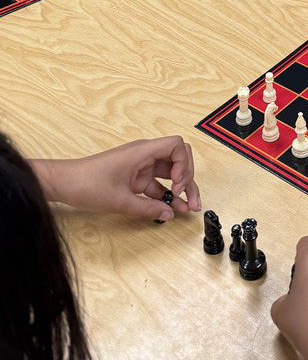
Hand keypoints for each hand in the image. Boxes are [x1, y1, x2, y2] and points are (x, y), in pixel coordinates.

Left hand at [32, 135, 201, 222]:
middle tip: (189, 199)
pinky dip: (165, 196)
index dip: (184, 164)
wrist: (65, 184)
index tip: (177, 184)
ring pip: (170, 174)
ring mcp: (141, 166)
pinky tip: (172, 209)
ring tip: (190, 207)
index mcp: (142, 151)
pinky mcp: (136, 178)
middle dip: (188, 177)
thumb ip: (147, 209)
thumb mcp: (119, 200)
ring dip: (181, 189)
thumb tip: (168, 214)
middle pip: (178, 159)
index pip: (177, 145)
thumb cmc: (87, 184)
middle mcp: (145, 155)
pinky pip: (157, 185)